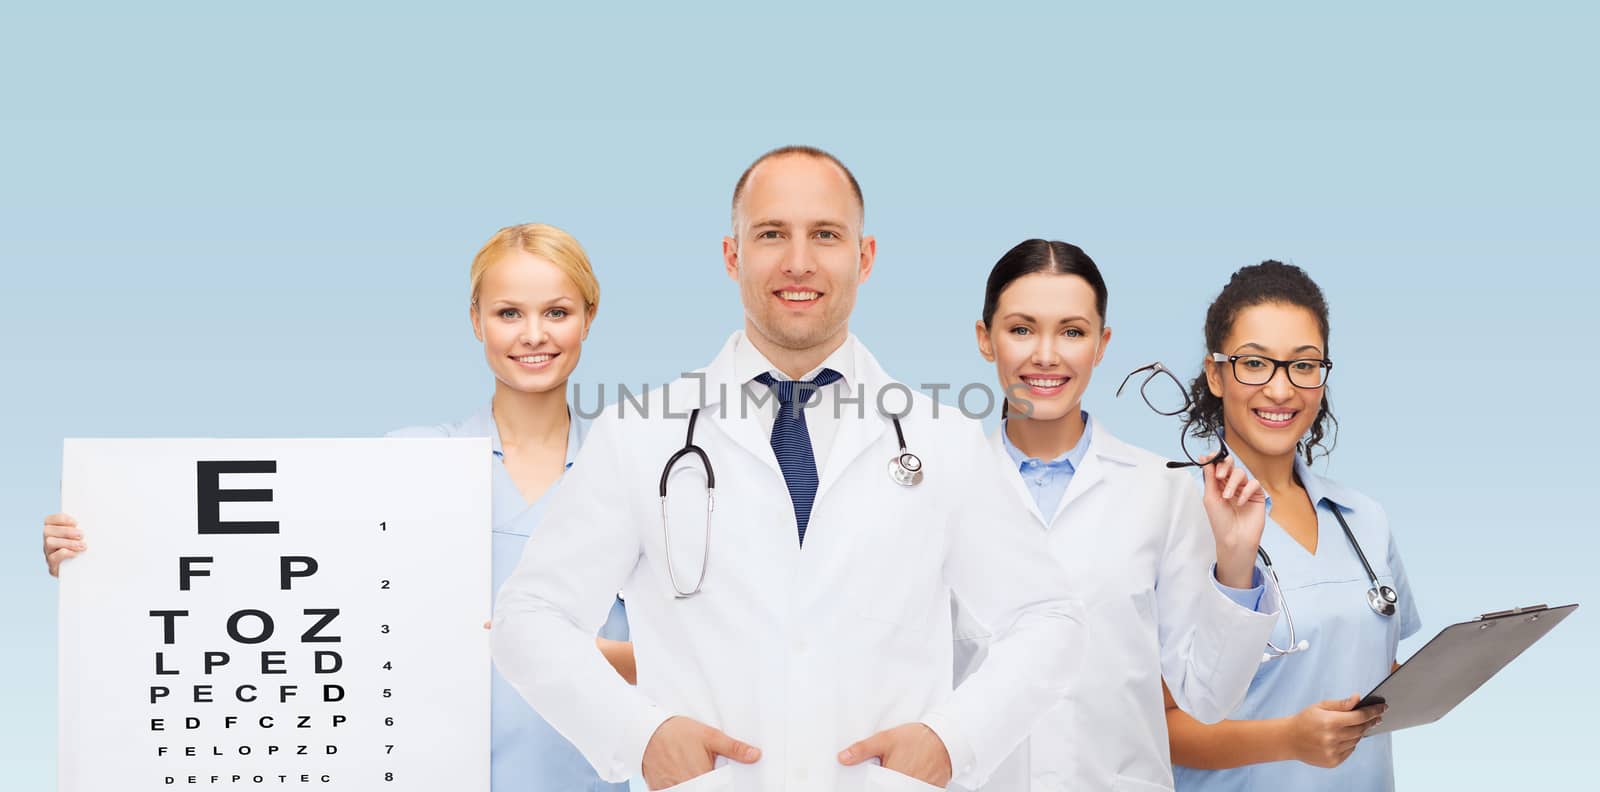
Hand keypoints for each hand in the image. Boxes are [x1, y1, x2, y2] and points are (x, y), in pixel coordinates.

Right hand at [44, 513, 85, 575]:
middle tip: (82, 535)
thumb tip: (94, 522)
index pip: (49, 520)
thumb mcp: (84, 538)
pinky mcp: (52, 566)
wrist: (85, 572)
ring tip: (82, 545)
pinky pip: (53, 557)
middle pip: (48, 530)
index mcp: (55, 532)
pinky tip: (75, 554)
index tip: (75, 522)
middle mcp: (48, 541)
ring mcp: (48, 554)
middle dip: (66, 531)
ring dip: (67, 542)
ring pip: (49, 542)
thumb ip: (82, 530)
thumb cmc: (86, 551)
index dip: (60, 518)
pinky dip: (65, 553)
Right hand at [641, 716, 760, 789]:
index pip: (719, 789)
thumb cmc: (678, 732)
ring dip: (695, 785)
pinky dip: (680, 786)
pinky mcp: (659, 790)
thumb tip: (755, 755)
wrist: (647, 731)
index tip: (723, 781)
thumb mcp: (709, 735)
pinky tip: (682, 776)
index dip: (723, 785)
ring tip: (694, 771)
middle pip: (705, 791)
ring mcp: (671, 789)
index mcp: (701, 776)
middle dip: (710, 784)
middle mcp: (686, 786)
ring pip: (689, 791)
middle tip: (706, 771)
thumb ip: (733, 748)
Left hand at [838, 723, 951, 786]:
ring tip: (900, 770)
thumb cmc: (917, 738)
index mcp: (893, 777)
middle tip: (890, 769)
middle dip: (883, 783)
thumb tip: (844, 757)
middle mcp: (906, 787)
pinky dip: (909, 785)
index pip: (875, 788)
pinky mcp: (929, 791)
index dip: (872, 785)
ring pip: (901, 790)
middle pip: (887, 789)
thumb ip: (862, 749)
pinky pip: (915, 790)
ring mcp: (918, 790)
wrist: (944, 738)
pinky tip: (909, 775)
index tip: (875, 776)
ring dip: (896, 784)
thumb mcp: (885, 739)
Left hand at [1200, 456, 1265, 588]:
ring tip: (1227, 497)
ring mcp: (1244, 489)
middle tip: (1220, 475)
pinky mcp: (1257, 495)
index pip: (1218, 466)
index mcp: (1218, 485)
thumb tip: (1205, 458)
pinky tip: (1241, 502)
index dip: (1215, 460)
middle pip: (1230, 465)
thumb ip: (1210, 478)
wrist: (1235, 539)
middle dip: (1225, 466)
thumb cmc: (1221, 522)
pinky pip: (1254, 484)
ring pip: (1241, 473)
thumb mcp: (1210, 497)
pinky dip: (1246, 491)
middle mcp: (1231, 485)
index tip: (1209, 458)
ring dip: (1233, 483)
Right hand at [1285, 694, 1385, 767]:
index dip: (1373, 711)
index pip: (1360, 716)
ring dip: (1359, 732)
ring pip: (1356, 740)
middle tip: (1376, 717)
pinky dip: (1350, 743)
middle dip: (1370, 721)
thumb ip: (1341, 704)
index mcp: (1330, 722)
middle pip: (1361, 729)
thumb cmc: (1305, 720)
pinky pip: (1350, 750)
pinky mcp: (1333, 761)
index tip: (1383, 708)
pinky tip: (1344, 737)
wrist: (1289, 739)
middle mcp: (1333, 738)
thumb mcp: (1321, 706)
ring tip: (1355, 726)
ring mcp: (1333, 751)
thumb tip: (1358, 698)